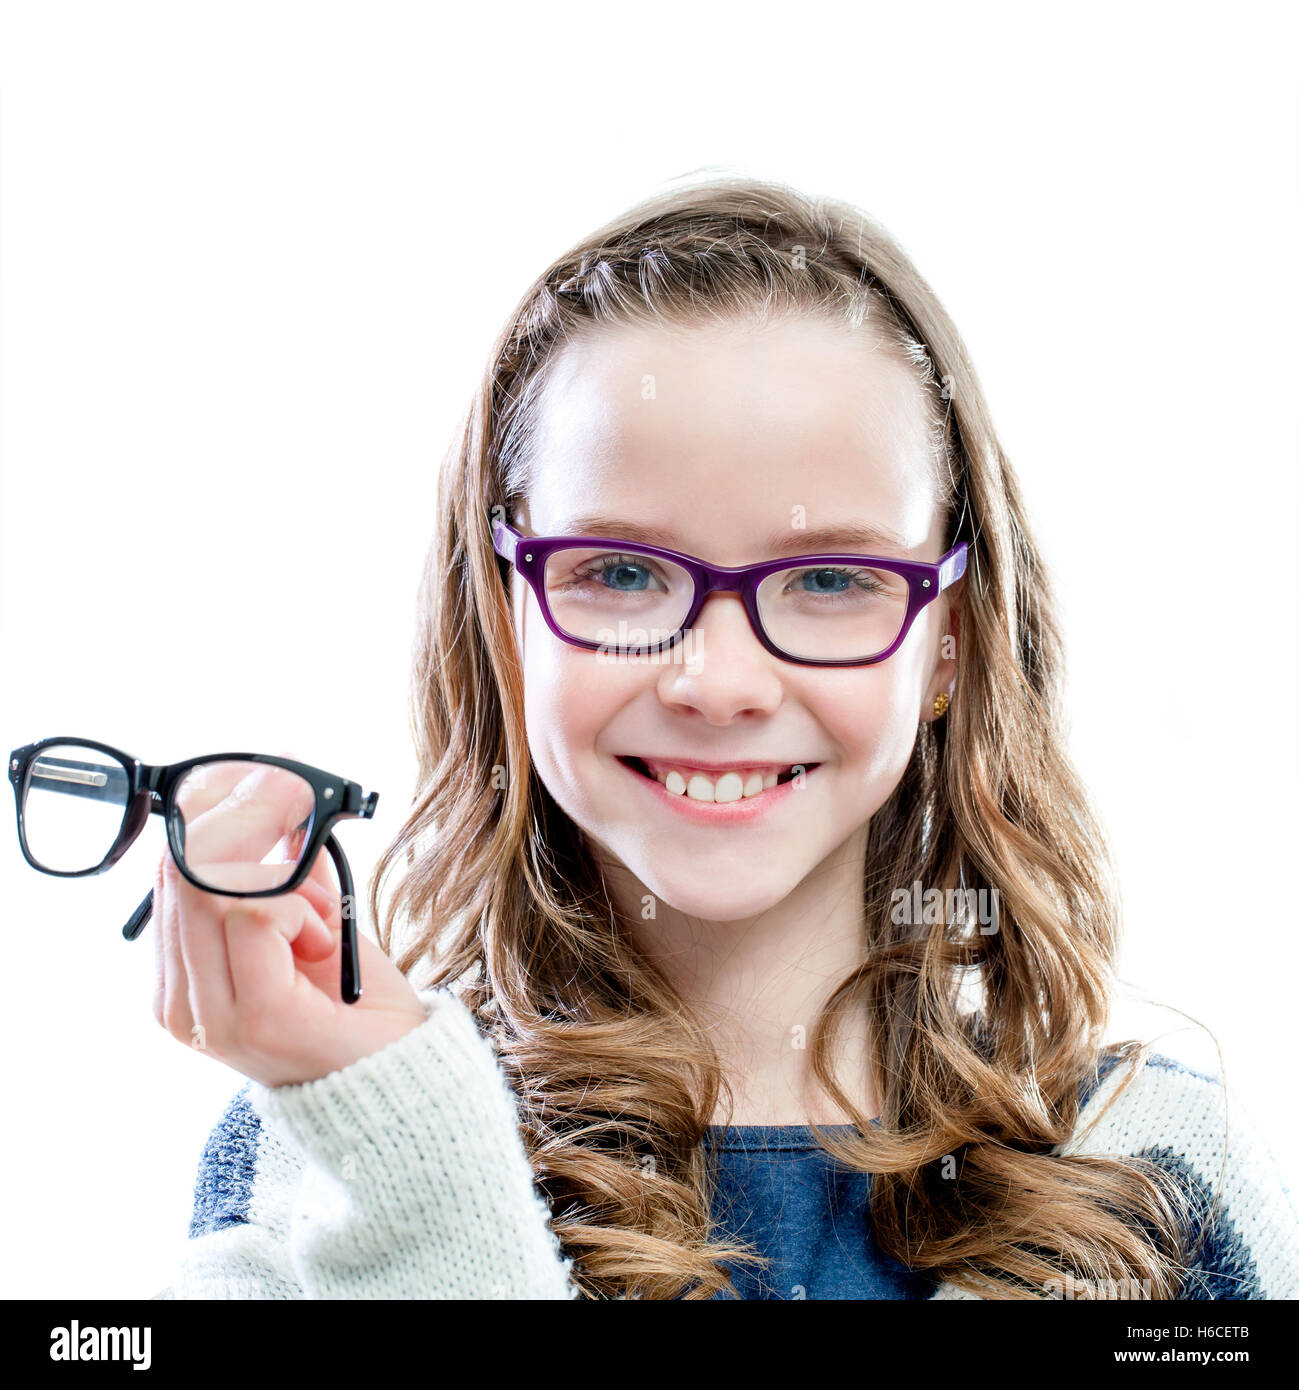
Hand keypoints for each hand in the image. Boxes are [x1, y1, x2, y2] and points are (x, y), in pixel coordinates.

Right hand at [152, 753, 427, 1087]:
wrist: (398, 1078)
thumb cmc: (356, 1008)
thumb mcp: (314, 922)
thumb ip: (288, 873)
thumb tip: (281, 798)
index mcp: (181, 978)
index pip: (171, 872)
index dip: (216, 813)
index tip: (267, 772)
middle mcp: (180, 1001)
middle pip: (185, 872)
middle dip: (248, 820)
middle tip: (296, 797)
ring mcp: (209, 1014)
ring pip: (217, 889)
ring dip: (284, 885)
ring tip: (321, 921)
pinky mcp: (251, 1015)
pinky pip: (257, 916)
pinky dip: (299, 911)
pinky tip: (321, 943)